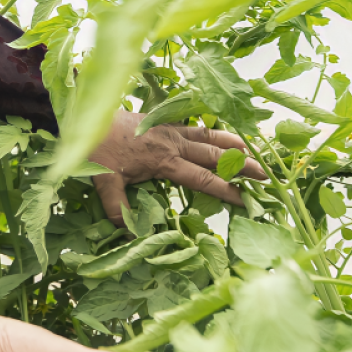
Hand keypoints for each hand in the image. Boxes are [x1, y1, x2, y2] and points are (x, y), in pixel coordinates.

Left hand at [90, 109, 266, 223]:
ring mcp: (170, 130)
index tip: (245, 200)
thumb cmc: (96, 150)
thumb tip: (130, 235)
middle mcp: (173, 143)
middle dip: (241, 166)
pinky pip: (195, 124)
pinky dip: (213, 129)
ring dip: (233, 144)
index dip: (225, 190)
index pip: (202, 179)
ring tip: (255, 152)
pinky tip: (223, 133)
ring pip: (209, 136)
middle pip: (215, 155)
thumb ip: (117, 209)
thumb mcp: (104, 182)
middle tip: (265, 176)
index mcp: (164, 161)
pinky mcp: (164, 121)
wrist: (85, 116)